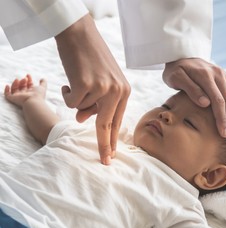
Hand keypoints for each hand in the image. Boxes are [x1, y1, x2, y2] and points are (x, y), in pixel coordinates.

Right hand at [4, 74, 45, 106]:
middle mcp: (25, 94)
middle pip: (22, 86)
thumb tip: (42, 78)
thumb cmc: (38, 95)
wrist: (33, 101)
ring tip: (18, 80)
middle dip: (23, 81)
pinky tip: (7, 85)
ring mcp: (18, 96)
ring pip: (15, 89)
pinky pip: (7, 94)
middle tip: (25, 78)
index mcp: (31, 92)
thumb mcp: (42, 87)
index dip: (28, 79)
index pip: (28, 85)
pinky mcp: (13, 98)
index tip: (28, 75)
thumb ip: (43, 83)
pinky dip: (6, 90)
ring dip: (15, 83)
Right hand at [55, 14, 130, 164]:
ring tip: (78, 80)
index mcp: (124, 91)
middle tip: (105, 162)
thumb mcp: (99, 81)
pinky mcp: (87, 85)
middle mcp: (117, 91)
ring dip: (75, 99)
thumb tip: (81, 119)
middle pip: (107, 125)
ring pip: (82, 111)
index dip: (114, 139)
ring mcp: (103, 88)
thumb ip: (95, 102)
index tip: (112, 156)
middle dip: (104, 145)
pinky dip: (66, 93)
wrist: (79, 33)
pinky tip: (70, 79)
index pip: (118, 120)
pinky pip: (71, 102)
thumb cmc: (90, 57)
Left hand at [163, 58, 225, 142]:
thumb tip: (205, 103)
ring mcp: (225, 75)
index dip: (222, 118)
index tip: (223, 134)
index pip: (218, 101)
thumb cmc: (175, 70)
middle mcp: (219, 74)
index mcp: (206, 76)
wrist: (180, 54)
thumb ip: (191, 89)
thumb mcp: (176, 78)